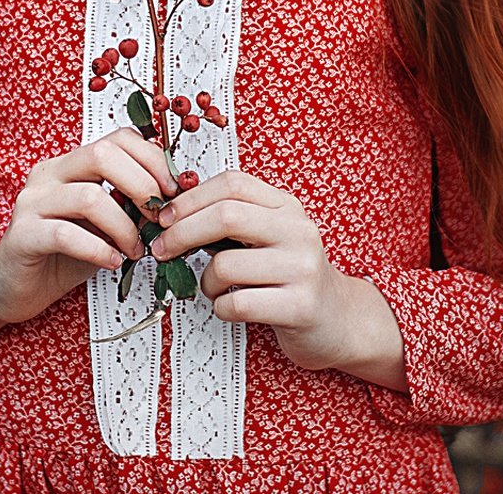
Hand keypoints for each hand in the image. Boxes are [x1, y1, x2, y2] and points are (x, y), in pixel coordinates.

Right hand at [0, 127, 177, 326]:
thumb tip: (171, 201)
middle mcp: (49, 175)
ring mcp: (32, 202)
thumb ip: (128, 207)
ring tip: (136, 250)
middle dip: (142, 185)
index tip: (172, 190)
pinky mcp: (22, 235)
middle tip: (158, 217)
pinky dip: (98, 249)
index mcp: (71, 165)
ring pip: (89, 197)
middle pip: (102, 155)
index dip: (151, 159)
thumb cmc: (61, 256)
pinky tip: (112, 262)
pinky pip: (66, 234)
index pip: (117, 139)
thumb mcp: (103, 226)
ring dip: (124, 227)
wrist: (13, 287)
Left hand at [147, 169, 355, 372]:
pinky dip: (220, 308)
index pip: (232, 184)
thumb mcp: (270, 236)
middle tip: (163, 249)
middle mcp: (298, 231)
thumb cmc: (291, 277)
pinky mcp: (300, 306)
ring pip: (225, 265)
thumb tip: (173, 213)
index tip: (165, 217)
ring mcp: (302, 268)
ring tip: (214, 288)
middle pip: (226, 216)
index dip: (190, 199)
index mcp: (287, 207)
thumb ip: (234, 219)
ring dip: (205, 281)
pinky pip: (237, 304)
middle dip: (182, 233)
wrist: (339, 319)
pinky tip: (230, 307)